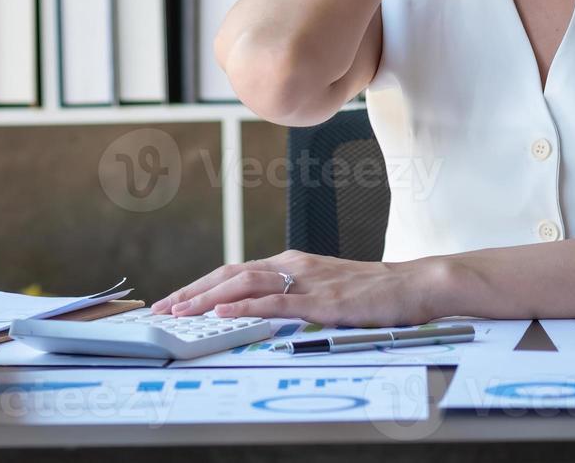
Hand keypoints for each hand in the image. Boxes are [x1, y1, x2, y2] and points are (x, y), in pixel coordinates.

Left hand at [149, 250, 432, 326]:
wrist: (411, 285)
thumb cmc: (371, 291)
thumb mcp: (323, 289)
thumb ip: (293, 295)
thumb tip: (259, 310)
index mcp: (291, 262)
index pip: (234, 271)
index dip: (201, 285)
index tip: (175, 301)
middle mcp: (292, 265)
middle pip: (230, 273)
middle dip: (192, 291)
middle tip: (163, 308)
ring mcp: (306, 281)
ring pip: (245, 283)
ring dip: (207, 298)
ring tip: (181, 311)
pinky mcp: (322, 300)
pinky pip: (276, 301)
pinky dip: (245, 305)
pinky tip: (224, 312)